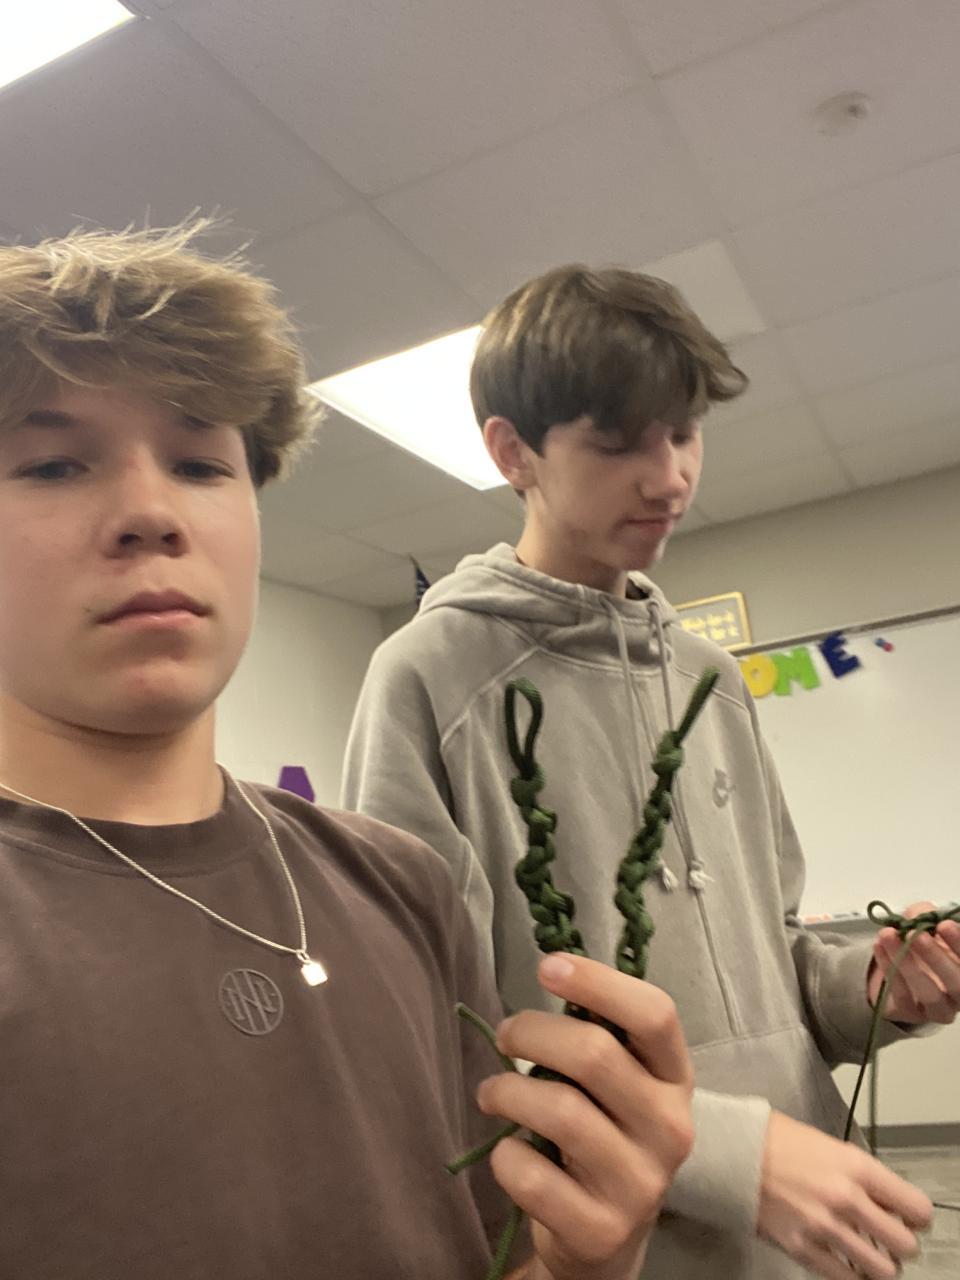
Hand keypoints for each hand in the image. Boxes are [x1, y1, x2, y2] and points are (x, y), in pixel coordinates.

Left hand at [476, 953, 692, 1279]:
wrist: (608, 1237)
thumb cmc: (604, 1132)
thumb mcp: (619, 1082)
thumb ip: (600, 1033)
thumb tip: (556, 968)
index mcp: (675, 1078)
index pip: (655, 1014)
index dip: (598, 982)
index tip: (547, 966)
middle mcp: (670, 1128)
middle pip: (594, 1054)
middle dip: (531, 1033)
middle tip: (504, 1036)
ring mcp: (640, 1184)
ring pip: (559, 1110)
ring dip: (506, 1092)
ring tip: (491, 1094)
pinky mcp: (600, 1230)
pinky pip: (531, 1175)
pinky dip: (504, 1155)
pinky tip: (508, 1151)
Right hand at [758, 1111, 931, 1278]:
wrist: (732, 1151)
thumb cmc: (776, 1140)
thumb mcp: (830, 1145)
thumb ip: (861, 1175)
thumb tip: (886, 1203)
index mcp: (855, 1167)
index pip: (916, 1207)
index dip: (917, 1216)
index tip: (910, 1218)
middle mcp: (845, 1199)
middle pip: (905, 1244)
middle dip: (902, 1243)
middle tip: (891, 1238)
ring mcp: (823, 1227)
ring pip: (882, 1270)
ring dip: (881, 1264)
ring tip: (869, 1252)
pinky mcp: (801, 1248)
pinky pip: (845, 1279)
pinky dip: (852, 1275)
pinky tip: (845, 1260)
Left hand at [868, 900, 959, 1024]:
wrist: (895, 966)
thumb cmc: (920, 942)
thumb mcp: (926, 921)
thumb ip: (926, 915)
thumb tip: (921, 917)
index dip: (959, 944)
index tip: (944, 925)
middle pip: (957, 983)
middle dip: (936, 957)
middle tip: (916, 934)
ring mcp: (938, 1009)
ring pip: (928, 993)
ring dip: (907, 962)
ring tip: (888, 935)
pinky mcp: (912, 1014)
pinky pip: (901, 993)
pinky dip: (888, 967)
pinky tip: (878, 946)